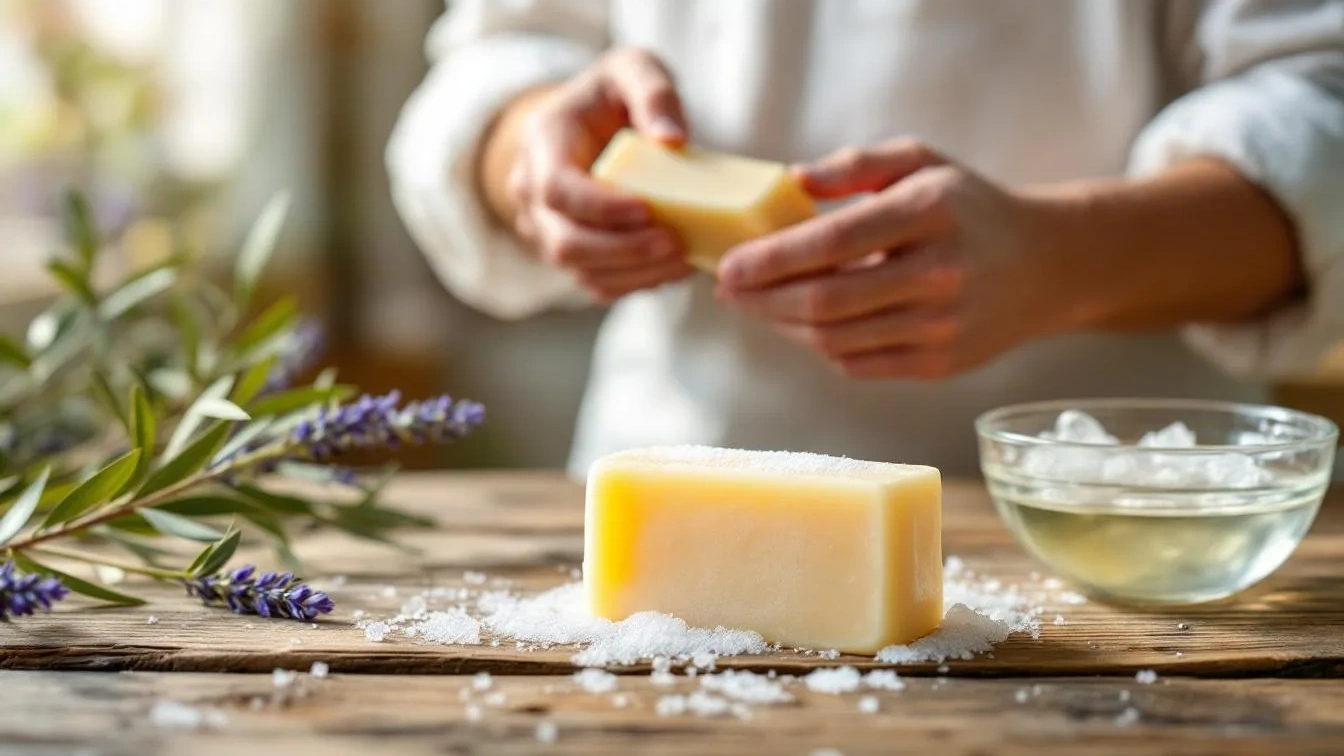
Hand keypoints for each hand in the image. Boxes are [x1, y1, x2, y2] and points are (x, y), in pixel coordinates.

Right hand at [501, 48, 694, 302]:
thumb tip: (672, 140)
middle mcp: (531, 192)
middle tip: (674, 243)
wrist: (585, 124)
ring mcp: (546, 229)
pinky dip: (635, 283)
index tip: (647, 209)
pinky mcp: (570, 254)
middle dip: (622, 250)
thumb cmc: (611, 96)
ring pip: (581, 271)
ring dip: (635, 273)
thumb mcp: (632, 70)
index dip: (600, 208)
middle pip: (564, 242)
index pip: (556, 190)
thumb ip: (653, 93)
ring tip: (684, 259)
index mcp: (541, 144)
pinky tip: (672, 269)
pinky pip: (596, 283)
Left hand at [714, 139, 1077, 379]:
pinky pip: (858, 364)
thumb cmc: (968, 206)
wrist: (1047, 264)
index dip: (769, 259)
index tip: (727, 265)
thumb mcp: (921, 160)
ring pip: (834, 339)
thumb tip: (793, 178)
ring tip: (757, 306)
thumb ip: (855, 164)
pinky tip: (804, 325)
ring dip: (782, 326)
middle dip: (762, 300)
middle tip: (728, 292)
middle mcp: (939, 273)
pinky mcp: (941, 364)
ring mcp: (942, 325)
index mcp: (929, 212)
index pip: (831, 242)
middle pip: (824, 301)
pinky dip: (821, 346)